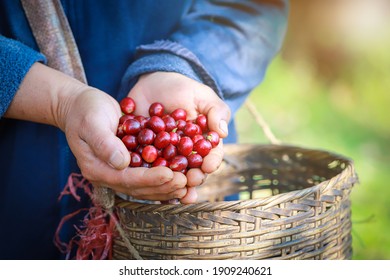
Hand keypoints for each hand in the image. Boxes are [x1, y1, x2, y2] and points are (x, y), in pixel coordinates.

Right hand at [61, 87, 188, 200]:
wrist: (80, 106)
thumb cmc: (85, 110)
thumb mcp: (92, 122)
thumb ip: (104, 143)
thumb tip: (121, 162)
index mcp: (96, 168)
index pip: (126, 178)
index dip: (150, 178)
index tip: (170, 174)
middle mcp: (107, 175)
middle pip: (138, 188)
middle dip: (163, 186)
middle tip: (185, 182)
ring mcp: (117, 172)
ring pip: (144, 187)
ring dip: (166, 187)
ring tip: (187, 184)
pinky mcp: (126, 166)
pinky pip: (146, 176)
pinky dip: (163, 180)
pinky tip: (180, 178)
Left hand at [128, 72, 230, 202]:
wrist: (153, 84)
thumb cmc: (184, 89)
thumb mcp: (202, 96)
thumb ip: (216, 111)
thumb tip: (222, 132)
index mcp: (203, 143)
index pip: (211, 156)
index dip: (211, 162)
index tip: (208, 166)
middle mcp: (186, 155)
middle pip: (192, 171)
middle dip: (192, 179)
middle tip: (190, 181)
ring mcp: (166, 158)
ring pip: (171, 176)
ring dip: (173, 186)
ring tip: (174, 192)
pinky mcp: (146, 157)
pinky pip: (148, 170)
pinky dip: (149, 180)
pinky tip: (149, 187)